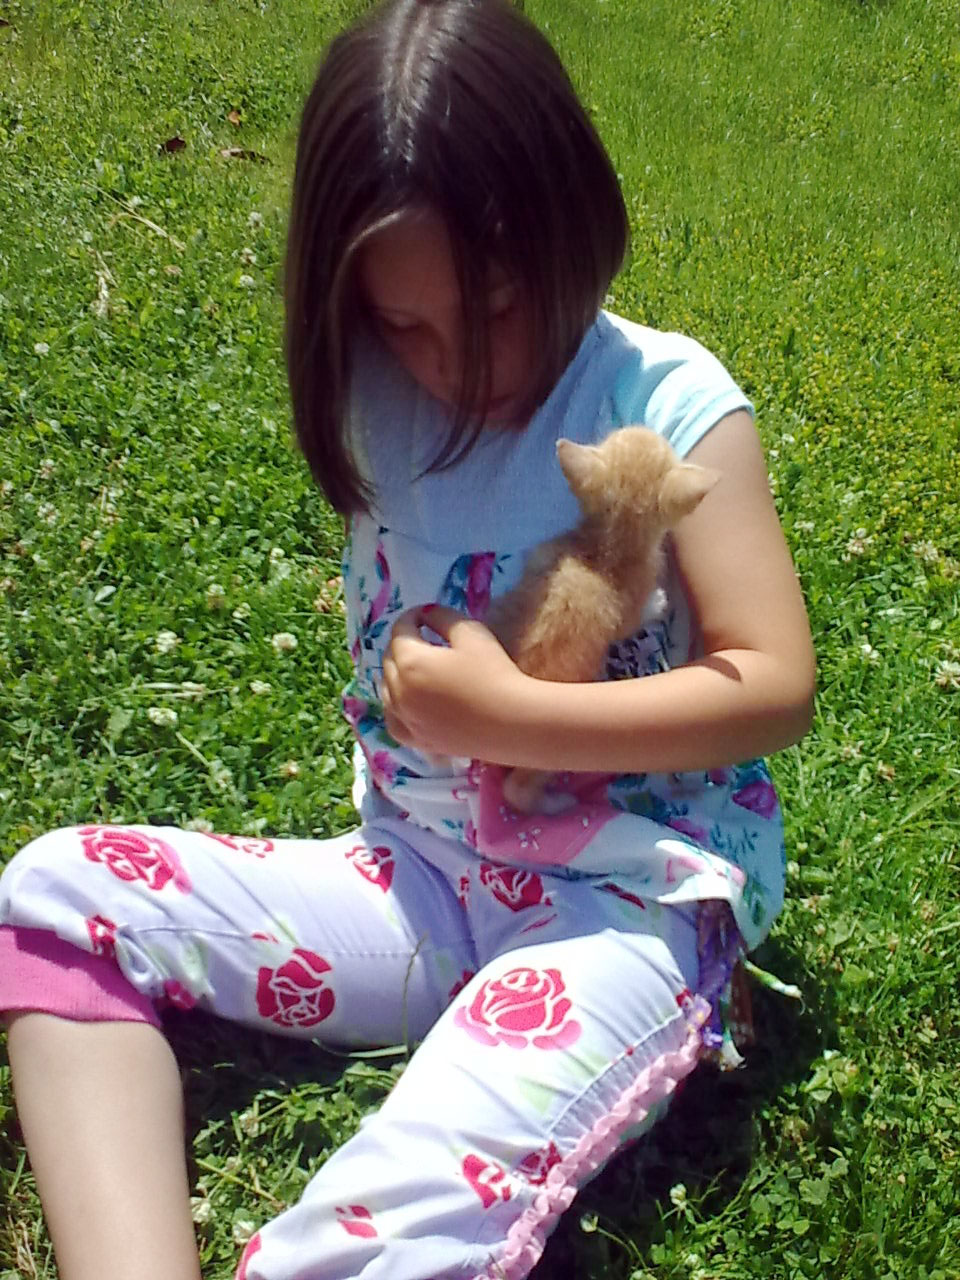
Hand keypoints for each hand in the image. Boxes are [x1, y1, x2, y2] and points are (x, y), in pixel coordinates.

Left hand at [381, 605, 527, 758]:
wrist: (512, 723)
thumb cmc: (493, 673)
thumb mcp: (470, 632)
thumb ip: (442, 617)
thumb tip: (425, 613)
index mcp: (410, 662)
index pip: (400, 631)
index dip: (411, 617)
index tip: (424, 614)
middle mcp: (399, 691)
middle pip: (390, 660)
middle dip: (402, 645)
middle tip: (422, 639)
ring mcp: (406, 719)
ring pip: (386, 690)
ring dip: (395, 674)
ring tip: (414, 669)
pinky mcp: (418, 740)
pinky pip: (393, 722)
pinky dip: (395, 708)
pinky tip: (406, 704)